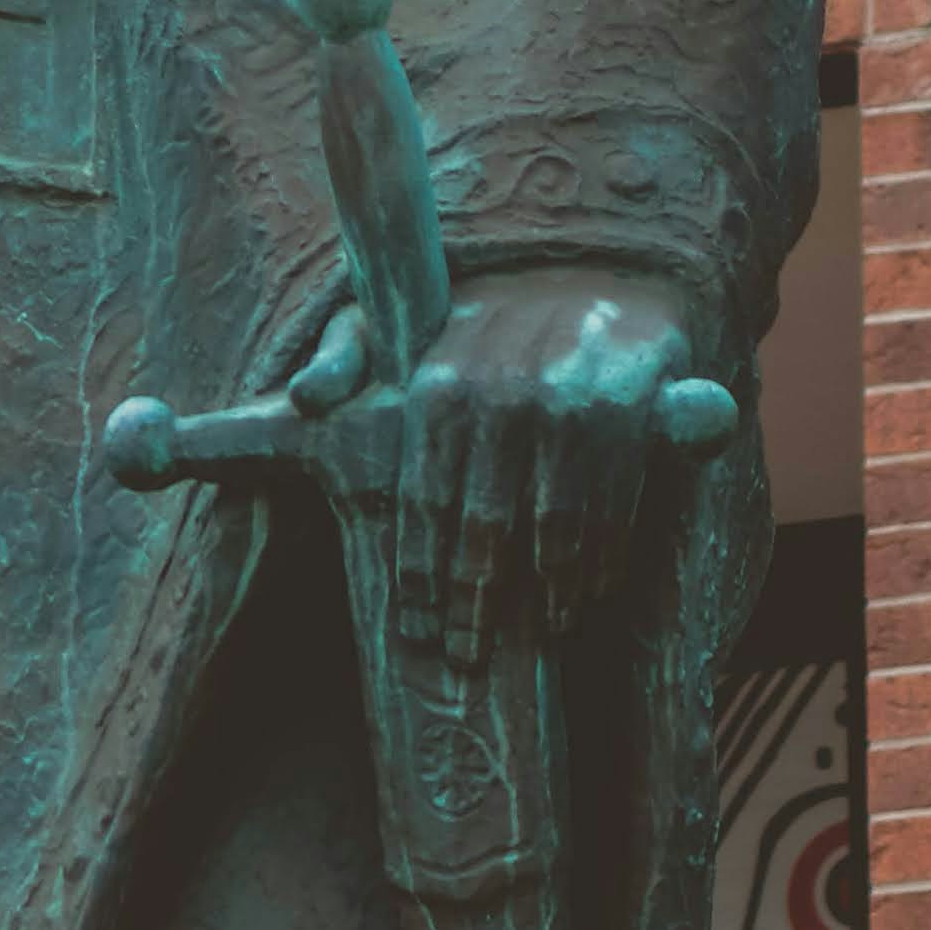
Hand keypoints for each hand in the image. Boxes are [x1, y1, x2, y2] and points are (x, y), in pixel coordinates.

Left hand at [296, 266, 700, 667]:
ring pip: (551, 529)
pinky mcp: (625, 409)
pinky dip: (598, 559)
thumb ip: (340, 356)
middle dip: (474, 603)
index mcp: (435, 385)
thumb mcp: (394, 319)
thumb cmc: (476, 320)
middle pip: (482, 529)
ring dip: (546, 592)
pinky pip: (608, 508)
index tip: (421, 629)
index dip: (421, 575)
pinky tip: (584, 591)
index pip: (422, 504)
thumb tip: (305, 399)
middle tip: (467, 656)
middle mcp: (497, 394)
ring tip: (538, 632)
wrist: (594, 273)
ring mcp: (564, 402)